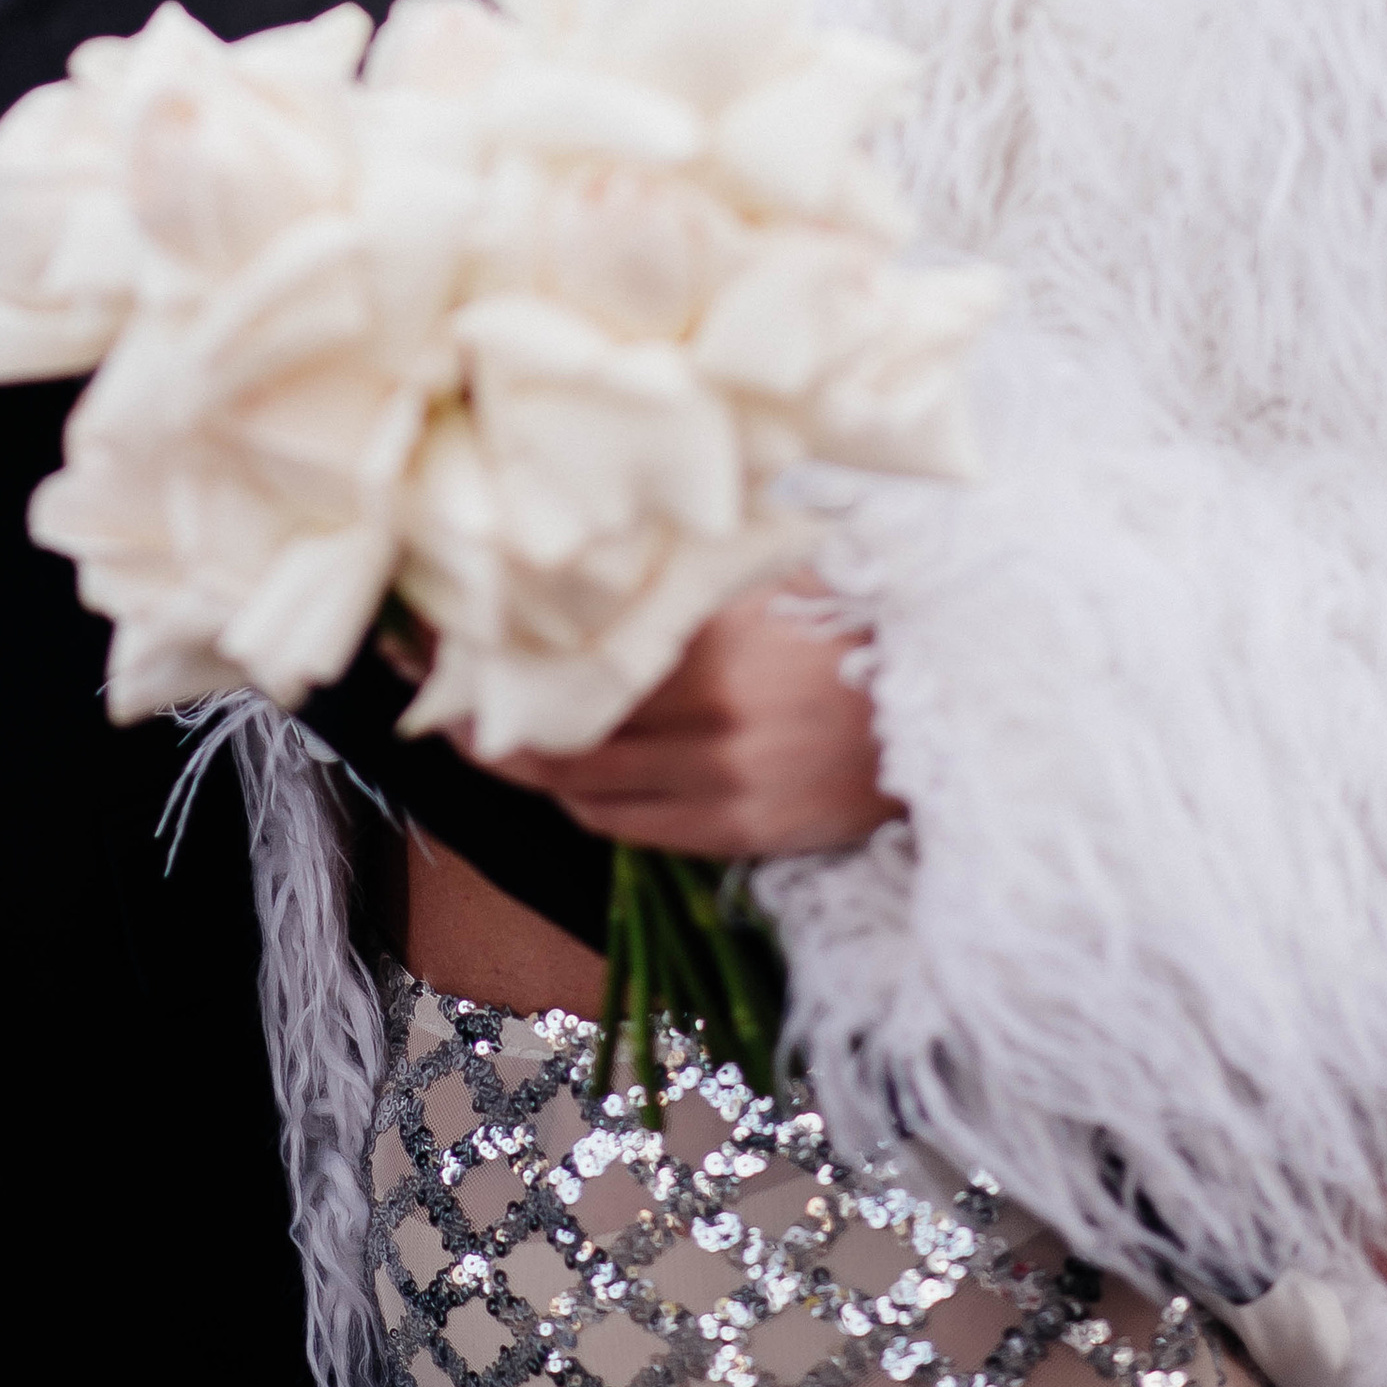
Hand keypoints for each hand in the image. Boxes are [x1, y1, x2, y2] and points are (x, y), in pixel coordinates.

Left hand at [480, 589, 902, 860]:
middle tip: (438, 704)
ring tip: (486, 739)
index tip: (442, 641)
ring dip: (528, 767)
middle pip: (560, 729)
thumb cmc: (851, 624)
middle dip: (489, 720)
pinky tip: (565, 778)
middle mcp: (709, 714)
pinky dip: (584, 800)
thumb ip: (686, 577)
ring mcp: (722, 779)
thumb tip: (592, 556)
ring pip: (583, 784)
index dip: (499, 653)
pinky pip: (627, 825)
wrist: (947, 711)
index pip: (571, 649)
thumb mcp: (771, 576)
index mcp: (712, 638)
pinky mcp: (739, 831)